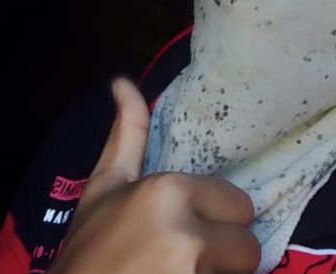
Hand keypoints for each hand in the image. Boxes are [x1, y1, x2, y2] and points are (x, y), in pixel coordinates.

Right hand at [48, 77, 259, 273]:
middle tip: (190, 260)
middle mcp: (185, 232)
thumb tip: (121, 81)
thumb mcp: (105, 188)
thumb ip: (127, 136)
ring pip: (241, 273)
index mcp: (168, 191)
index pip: (240, 205)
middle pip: (248, 245)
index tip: (190, 232)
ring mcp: (190, 272)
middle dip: (226, 255)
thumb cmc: (88, 249)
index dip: (219, 222)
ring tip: (183, 273)